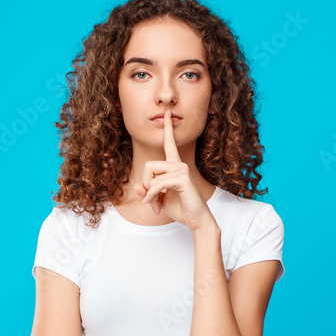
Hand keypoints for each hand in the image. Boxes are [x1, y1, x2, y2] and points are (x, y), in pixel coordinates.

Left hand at [134, 111, 214, 230]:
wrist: (197, 221)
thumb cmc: (181, 209)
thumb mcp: (158, 199)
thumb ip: (148, 191)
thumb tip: (138, 186)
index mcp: (175, 166)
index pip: (170, 144)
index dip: (168, 129)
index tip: (167, 115)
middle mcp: (180, 165)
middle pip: (149, 165)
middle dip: (146, 184)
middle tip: (150, 201)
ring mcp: (182, 170)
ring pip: (152, 175)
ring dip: (150, 193)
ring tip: (156, 206)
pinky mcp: (182, 179)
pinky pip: (157, 184)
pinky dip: (153, 197)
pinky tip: (157, 206)